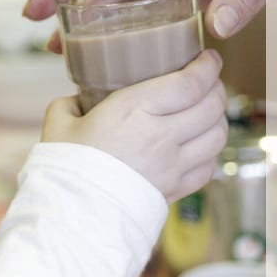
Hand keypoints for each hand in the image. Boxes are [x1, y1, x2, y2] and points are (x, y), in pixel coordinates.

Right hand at [40, 50, 227, 201]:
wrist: (72, 218)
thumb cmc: (64, 169)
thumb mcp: (58, 124)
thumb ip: (69, 104)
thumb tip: (77, 100)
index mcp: (134, 111)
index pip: (190, 83)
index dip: (208, 67)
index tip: (209, 58)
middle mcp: (161, 136)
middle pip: (211, 106)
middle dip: (217, 88)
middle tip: (209, 81)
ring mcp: (172, 166)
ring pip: (217, 135)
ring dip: (218, 119)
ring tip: (208, 111)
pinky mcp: (174, 190)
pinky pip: (208, 166)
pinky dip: (210, 152)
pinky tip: (199, 146)